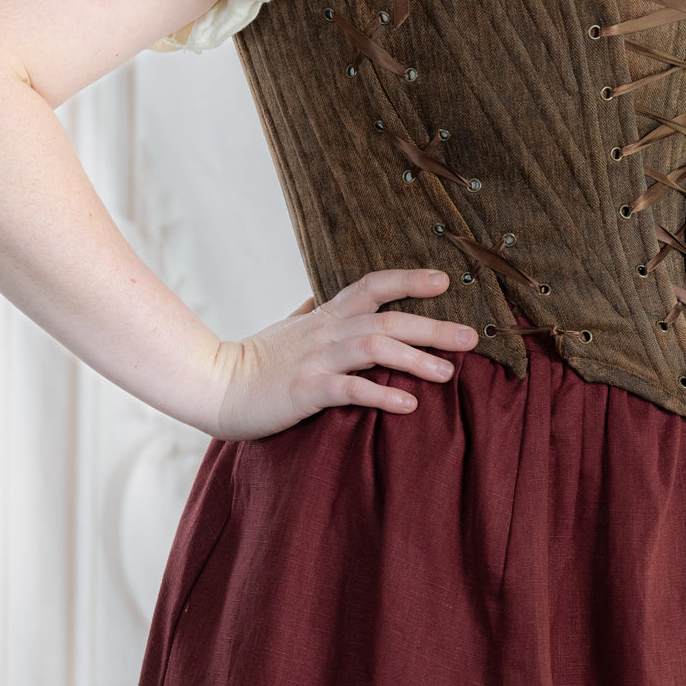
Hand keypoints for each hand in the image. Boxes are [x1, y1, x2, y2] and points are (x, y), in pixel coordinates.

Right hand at [213, 268, 477, 440]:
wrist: (214, 384)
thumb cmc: (255, 360)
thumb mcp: (287, 328)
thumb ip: (309, 312)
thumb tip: (318, 297)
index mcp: (326, 315)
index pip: (373, 286)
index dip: (409, 280)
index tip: (445, 281)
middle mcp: (327, 331)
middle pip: (388, 319)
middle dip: (433, 326)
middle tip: (471, 337)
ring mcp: (317, 359)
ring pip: (374, 348)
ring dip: (415, 359)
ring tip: (448, 373)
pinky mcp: (307, 390)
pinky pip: (351, 389)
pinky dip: (381, 395)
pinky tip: (407, 405)